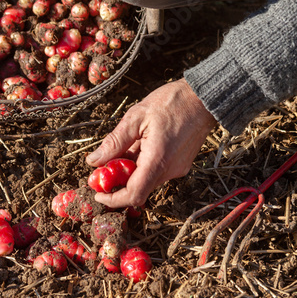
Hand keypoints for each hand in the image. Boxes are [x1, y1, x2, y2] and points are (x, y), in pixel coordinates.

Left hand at [86, 78, 216, 207]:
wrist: (203, 98)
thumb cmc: (171, 103)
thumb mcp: (135, 117)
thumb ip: (114, 142)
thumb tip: (93, 161)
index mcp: (158, 160)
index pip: (134, 194)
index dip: (113, 199)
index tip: (98, 193)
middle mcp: (169, 170)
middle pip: (138, 190)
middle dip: (117, 184)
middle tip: (101, 169)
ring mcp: (177, 169)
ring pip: (146, 181)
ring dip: (128, 173)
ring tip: (121, 150)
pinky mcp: (180, 165)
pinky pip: (155, 173)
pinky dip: (140, 167)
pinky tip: (136, 147)